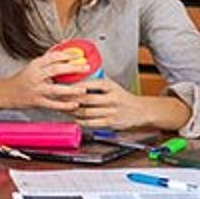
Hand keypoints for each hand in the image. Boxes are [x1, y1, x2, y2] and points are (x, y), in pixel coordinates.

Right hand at [0, 50, 89, 111]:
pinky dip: (65, 105)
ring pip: (56, 89)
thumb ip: (48, 58)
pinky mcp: (37, 102)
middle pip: (56, 70)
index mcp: (35, 64)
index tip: (79, 55)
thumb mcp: (33, 65)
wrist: (5, 93)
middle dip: (73, 68)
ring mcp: (36, 90)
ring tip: (83, 89)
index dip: (68, 54)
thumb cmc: (22, 79)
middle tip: (86, 67)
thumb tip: (63, 45)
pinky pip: (54, 104)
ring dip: (71, 89)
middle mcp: (35, 76)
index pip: (53, 56)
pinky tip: (74, 104)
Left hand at [72, 77, 187, 129]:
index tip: (62, 86)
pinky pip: (91, 122)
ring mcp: (110, 111)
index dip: (72, 86)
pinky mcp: (110, 122)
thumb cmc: (124, 98)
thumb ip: (98, 82)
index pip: (87, 84)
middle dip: (69, 99)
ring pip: (85, 111)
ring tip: (64, 109)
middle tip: (58, 98)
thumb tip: (80, 76)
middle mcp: (110, 98)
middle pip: (84, 98)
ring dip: (72, 111)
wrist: (141, 111)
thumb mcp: (113, 85)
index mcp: (110, 86)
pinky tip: (76, 118)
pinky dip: (80, 121)